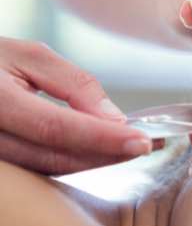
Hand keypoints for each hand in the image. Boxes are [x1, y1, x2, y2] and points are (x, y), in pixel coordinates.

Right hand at [0, 38, 151, 174]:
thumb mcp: (28, 56)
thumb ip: (72, 84)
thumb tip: (113, 118)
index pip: (56, 128)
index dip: (103, 138)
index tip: (142, 141)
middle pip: (55, 156)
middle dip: (105, 154)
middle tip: (144, 145)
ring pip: (47, 169)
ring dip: (93, 162)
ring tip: (127, 148)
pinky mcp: (0, 164)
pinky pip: (38, 169)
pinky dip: (72, 162)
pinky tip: (97, 152)